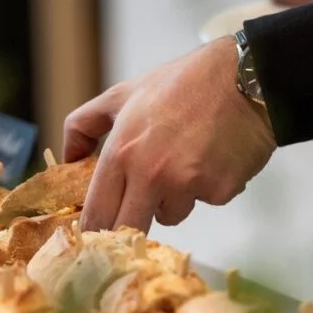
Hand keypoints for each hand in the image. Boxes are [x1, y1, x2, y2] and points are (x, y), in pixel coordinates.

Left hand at [63, 38, 276, 232]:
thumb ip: (84, 125)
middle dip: (129, 226)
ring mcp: (187, 185)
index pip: (97, 212)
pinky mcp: (219, 191)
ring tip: (187, 162)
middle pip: (128, 228)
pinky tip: (215, 158)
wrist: (245, 79)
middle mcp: (152, 174)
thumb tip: (68, 159)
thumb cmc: (185, 83)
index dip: (94, 229)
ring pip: (170, 215)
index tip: (96, 233)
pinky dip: (208, 186)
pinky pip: (205, 201)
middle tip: (137, 211)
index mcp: (122, 152)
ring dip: (174, 199)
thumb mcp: (123, 93)